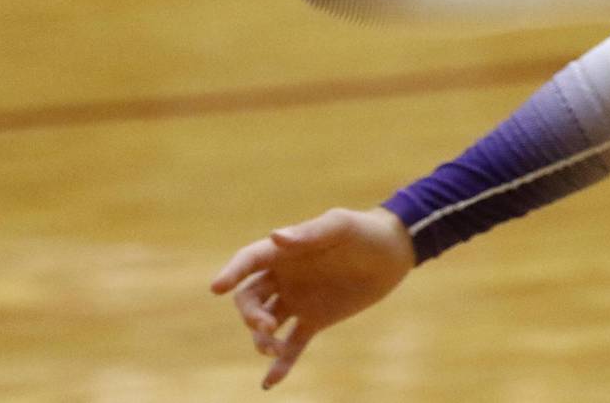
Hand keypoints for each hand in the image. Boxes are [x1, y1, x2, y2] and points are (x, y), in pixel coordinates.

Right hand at [210, 207, 415, 389]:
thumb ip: (309, 234)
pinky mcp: (315, 320)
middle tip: (265, 326)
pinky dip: (281, 364)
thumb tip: (275, 237)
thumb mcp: (339, 226)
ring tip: (273, 350)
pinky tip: (269, 383)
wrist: (392, 254)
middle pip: (249, 298)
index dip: (231, 272)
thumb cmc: (364, 231)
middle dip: (249, 315)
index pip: (248, 261)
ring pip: (265, 324)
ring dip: (261, 339)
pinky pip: (292, 345)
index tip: (217, 288)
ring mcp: (297, 300)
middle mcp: (284, 276)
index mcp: (284, 251)